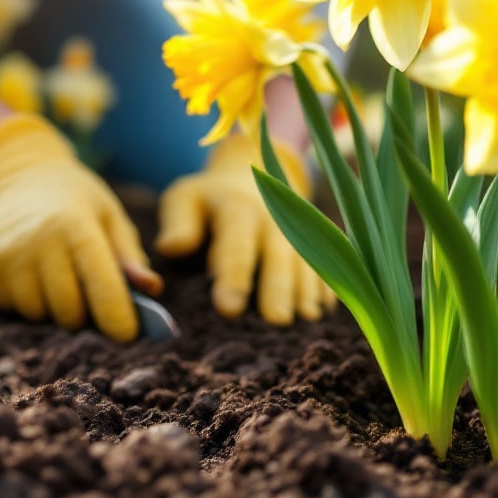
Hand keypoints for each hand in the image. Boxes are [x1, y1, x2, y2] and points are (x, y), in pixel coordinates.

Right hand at [0, 113, 160, 341]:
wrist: (7, 171)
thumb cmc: (69, 196)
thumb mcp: (106, 213)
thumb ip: (129, 255)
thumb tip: (151, 290)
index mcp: (75, 227)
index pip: (103, 290)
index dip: (120, 320)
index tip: (128, 334)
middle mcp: (35, 244)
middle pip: (70, 314)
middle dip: (84, 313)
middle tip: (86, 292)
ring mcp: (2, 259)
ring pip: (38, 315)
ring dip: (51, 307)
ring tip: (53, 274)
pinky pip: (9, 308)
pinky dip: (24, 299)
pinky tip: (25, 270)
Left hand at [156, 133, 330, 325]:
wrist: (246, 177)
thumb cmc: (206, 200)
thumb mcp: (184, 199)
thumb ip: (178, 224)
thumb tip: (170, 248)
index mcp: (236, 209)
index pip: (235, 244)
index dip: (233, 276)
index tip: (228, 310)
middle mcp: (273, 218)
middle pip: (278, 254)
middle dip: (278, 287)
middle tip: (276, 321)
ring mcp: (297, 229)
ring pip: (306, 259)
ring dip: (307, 289)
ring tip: (306, 319)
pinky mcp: (314, 239)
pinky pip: (326, 260)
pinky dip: (327, 283)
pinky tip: (325, 309)